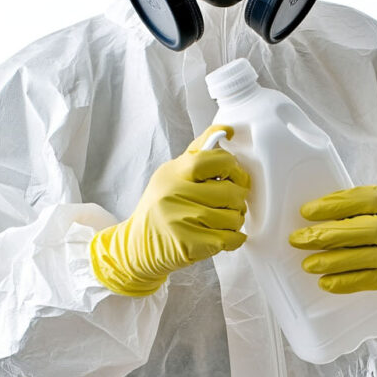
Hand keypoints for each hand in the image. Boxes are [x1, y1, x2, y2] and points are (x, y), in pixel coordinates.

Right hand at [91, 125, 250, 296]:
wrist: (137, 246)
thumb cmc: (160, 207)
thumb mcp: (172, 173)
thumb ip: (199, 152)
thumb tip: (226, 130)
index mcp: (173, 173)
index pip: (214, 160)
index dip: (231, 167)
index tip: (232, 174)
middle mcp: (174, 194)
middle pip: (230, 192)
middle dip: (238, 198)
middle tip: (231, 202)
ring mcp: (181, 220)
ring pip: (233, 217)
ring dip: (236, 220)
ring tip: (224, 219)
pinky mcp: (188, 244)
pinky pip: (229, 239)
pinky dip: (234, 238)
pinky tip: (225, 235)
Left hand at [290, 185, 376, 294]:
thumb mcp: (369, 206)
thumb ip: (344, 208)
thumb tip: (304, 218)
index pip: (363, 199)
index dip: (334, 205)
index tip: (306, 212)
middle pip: (367, 230)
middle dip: (329, 236)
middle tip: (298, 240)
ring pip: (370, 257)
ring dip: (335, 262)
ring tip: (308, 264)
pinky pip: (372, 280)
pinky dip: (347, 282)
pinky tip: (326, 282)